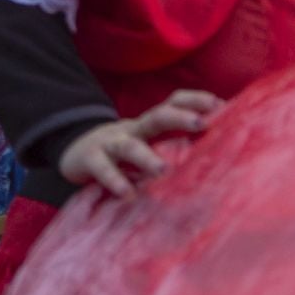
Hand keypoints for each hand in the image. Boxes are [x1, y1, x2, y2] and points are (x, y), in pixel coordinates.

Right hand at [58, 89, 222, 198]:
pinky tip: (128, 194)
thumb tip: (218, 156)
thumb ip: (172, 148)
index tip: (220, 106)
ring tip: (164, 171)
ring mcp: (110, 143)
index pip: (173, 102)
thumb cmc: (122, 154)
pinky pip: (102, 168)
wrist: (74, 152)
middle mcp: (133, 129)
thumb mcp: (147, 144)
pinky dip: (115, 180)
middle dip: (180, 117)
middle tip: (202, 124)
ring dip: (147, 157)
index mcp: (149, 125)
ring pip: (130, 145)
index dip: (195, 100)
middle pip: (157, 116)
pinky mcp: (90, 159)